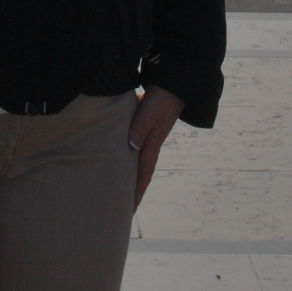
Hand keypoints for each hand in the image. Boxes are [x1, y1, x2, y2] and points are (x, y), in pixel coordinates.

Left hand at [128, 84, 182, 209]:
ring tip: (116, 184)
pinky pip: (133, 143)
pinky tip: (118, 153)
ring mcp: (148, 132)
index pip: (143, 173)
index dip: (136, 192)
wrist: (176, 79)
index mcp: (153, 142)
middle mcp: (150, 141)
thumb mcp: (151, 109)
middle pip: (139, 170)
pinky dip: (126, 153)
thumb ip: (141, 125)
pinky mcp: (144, 122)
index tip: (129, 211)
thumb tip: (131, 147)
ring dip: (128, 171)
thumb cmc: (163, 94)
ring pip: (135, 157)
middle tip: (119, 205)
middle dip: (131, 188)